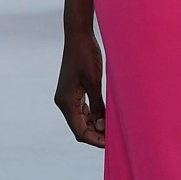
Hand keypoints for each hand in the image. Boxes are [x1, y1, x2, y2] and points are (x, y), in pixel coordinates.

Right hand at [55, 27, 106, 147]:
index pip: (80, 131)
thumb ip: (97, 105)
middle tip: (117, 138)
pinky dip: (94, 115)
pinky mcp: (73, 91)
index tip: (112, 144)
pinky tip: (107, 116)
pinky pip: (83, 109)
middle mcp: (63, 102)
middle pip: (80, 128)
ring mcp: (67, 96)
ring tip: (115, 129)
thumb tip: (101, 126)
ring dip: (96, 126)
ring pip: (82, 120)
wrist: (78, 35)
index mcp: (66, 102)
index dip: (95, 140)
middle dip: (97, 135)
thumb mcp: (94, 81)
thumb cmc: (86, 54)